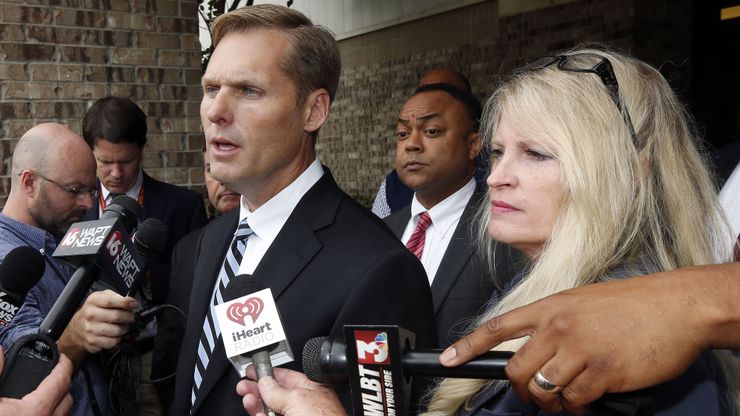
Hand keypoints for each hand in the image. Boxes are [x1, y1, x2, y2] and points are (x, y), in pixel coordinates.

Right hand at [0, 348, 73, 415]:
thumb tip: (0, 351)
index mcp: (37, 409)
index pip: (62, 380)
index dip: (64, 364)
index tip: (62, 357)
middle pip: (67, 396)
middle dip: (62, 383)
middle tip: (52, 373)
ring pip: (63, 411)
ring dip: (58, 400)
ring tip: (45, 391)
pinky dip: (52, 412)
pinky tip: (37, 411)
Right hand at [58, 290, 137, 366]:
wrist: (77, 328)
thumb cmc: (94, 311)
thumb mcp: (103, 298)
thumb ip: (118, 296)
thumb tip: (133, 300)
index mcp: (94, 301)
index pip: (111, 301)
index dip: (125, 303)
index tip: (134, 304)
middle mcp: (90, 314)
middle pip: (117, 316)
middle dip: (129, 317)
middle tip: (130, 317)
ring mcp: (90, 329)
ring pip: (117, 330)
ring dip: (124, 329)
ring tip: (122, 326)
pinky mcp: (93, 341)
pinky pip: (113, 342)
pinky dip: (118, 339)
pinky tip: (115, 335)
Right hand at [236, 367, 344, 415]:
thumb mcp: (297, 399)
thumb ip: (277, 390)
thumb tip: (264, 382)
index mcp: (312, 389)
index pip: (287, 377)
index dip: (269, 372)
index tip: (253, 371)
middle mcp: (304, 405)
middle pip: (276, 394)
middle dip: (258, 389)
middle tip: (244, 386)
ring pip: (271, 410)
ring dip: (257, 403)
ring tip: (248, 398)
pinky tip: (256, 412)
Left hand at [438, 267, 726, 413]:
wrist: (674, 306)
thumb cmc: (630, 304)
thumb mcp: (582, 302)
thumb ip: (554, 324)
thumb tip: (535, 354)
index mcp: (550, 307)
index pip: (499, 327)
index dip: (469, 345)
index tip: (448, 360)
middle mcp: (558, 328)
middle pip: (516, 371)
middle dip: (523, 389)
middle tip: (538, 394)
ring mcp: (580, 350)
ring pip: (542, 389)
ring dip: (551, 402)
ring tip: (567, 396)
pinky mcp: (603, 372)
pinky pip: (573, 400)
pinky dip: (576, 405)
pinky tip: (587, 397)